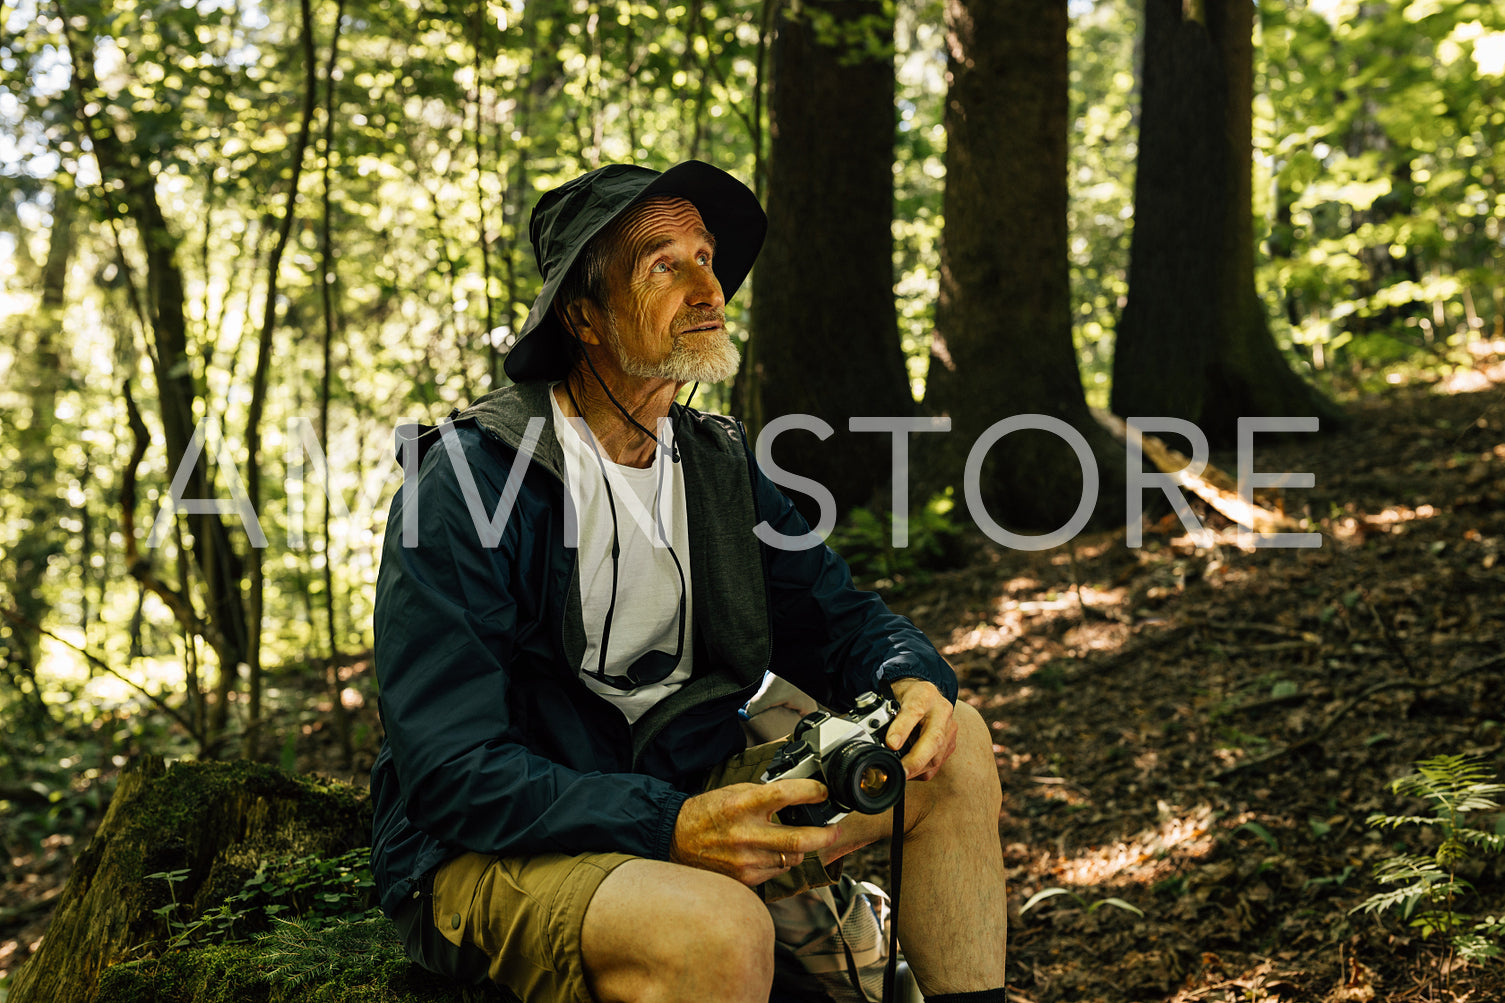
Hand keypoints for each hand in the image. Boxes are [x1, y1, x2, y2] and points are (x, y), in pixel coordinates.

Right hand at [670, 780, 841, 886]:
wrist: (678, 840)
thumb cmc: (708, 813)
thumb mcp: (735, 791)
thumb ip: (766, 794)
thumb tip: (800, 793)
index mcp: (742, 805)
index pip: (784, 794)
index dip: (810, 791)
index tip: (822, 791)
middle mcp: (745, 834)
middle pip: (799, 838)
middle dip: (825, 834)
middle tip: (834, 829)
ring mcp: (746, 860)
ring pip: (793, 857)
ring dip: (801, 848)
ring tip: (795, 838)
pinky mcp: (746, 879)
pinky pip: (778, 870)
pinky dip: (782, 860)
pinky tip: (770, 851)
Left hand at [885, 678, 957, 781]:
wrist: (925, 693)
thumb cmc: (907, 696)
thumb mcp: (892, 697)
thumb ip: (885, 715)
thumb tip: (879, 742)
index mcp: (925, 695)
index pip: (914, 711)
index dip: (902, 729)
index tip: (891, 744)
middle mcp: (942, 711)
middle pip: (934, 739)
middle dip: (916, 760)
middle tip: (900, 771)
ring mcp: (949, 728)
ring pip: (937, 755)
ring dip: (918, 769)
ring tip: (900, 774)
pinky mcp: (950, 743)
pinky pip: (938, 763)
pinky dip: (922, 771)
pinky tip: (910, 771)